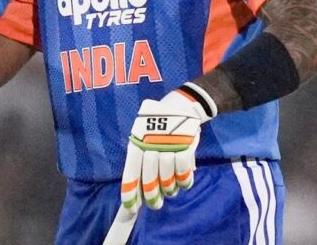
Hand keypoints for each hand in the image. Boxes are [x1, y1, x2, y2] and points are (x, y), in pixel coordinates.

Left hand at [120, 86, 215, 211]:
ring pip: (168, 179)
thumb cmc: (159, 127)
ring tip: (170, 188)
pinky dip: (184, 179)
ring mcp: (168, 147)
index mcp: (137, 144)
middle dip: (152, 196)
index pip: (131, 172)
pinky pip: (184, 173)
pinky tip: (184, 179)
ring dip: (170, 187)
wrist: (179, 107)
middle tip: (155, 205)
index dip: (131, 192)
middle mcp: (151, 146)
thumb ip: (143, 163)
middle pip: (150, 180)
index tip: (131, 209)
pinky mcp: (185, 147)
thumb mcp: (145, 139)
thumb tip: (140, 192)